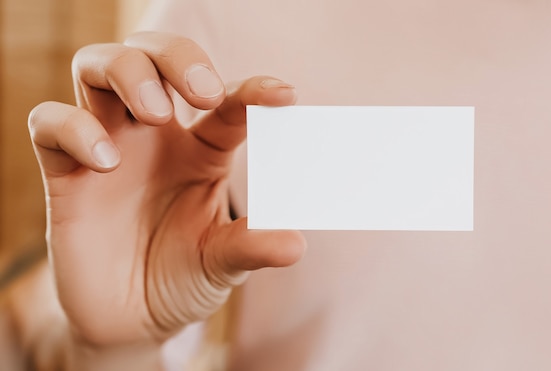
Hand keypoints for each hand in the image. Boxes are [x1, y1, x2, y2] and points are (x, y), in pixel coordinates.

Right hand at [28, 32, 305, 347]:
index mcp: (202, 149)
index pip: (227, 99)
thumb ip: (253, 247)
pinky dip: (74, 128)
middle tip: (204, 93)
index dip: (254, 89)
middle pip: (153, 54)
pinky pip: (49, 123)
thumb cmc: (183, 277)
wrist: (131, 319)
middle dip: (177, 56)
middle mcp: (155, 136)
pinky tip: (105, 162)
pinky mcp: (66, 173)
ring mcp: (108, 147)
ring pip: (97, 66)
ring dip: (128, 72)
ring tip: (156, 112)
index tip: (283, 95)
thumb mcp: (222, 263)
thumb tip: (296, 244)